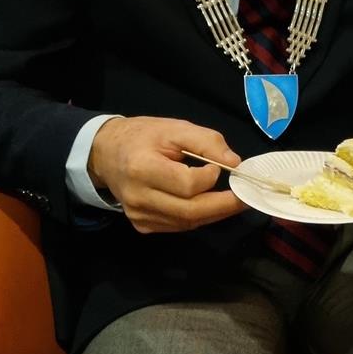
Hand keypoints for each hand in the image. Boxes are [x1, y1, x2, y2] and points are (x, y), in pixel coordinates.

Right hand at [87, 117, 245, 233]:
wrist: (106, 154)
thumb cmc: (142, 137)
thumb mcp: (174, 128)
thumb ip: (206, 142)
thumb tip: (235, 163)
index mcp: (142, 169)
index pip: (186, 184)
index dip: (209, 178)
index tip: (220, 166)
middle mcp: (138, 198)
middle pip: (190, 212)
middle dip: (224, 206)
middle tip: (246, 197)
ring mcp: (139, 216)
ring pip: (187, 223)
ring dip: (214, 213)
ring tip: (232, 200)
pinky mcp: (142, 225)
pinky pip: (178, 226)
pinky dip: (197, 217)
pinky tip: (207, 204)